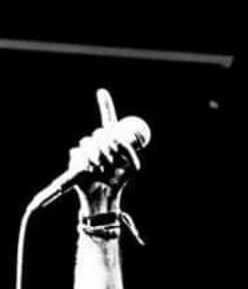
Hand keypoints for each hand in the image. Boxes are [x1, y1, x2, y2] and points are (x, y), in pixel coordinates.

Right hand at [71, 88, 140, 214]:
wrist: (106, 196)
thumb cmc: (119, 180)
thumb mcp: (132, 166)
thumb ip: (129, 150)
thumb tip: (116, 139)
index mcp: (111, 141)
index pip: (108, 120)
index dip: (105, 105)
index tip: (101, 92)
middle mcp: (97, 142)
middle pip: (100, 134)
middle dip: (108, 147)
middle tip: (113, 161)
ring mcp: (85, 150)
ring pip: (89, 142)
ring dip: (98, 156)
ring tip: (103, 168)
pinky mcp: (75, 159)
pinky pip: (79, 154)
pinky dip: (87, 162)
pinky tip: (92, 169)